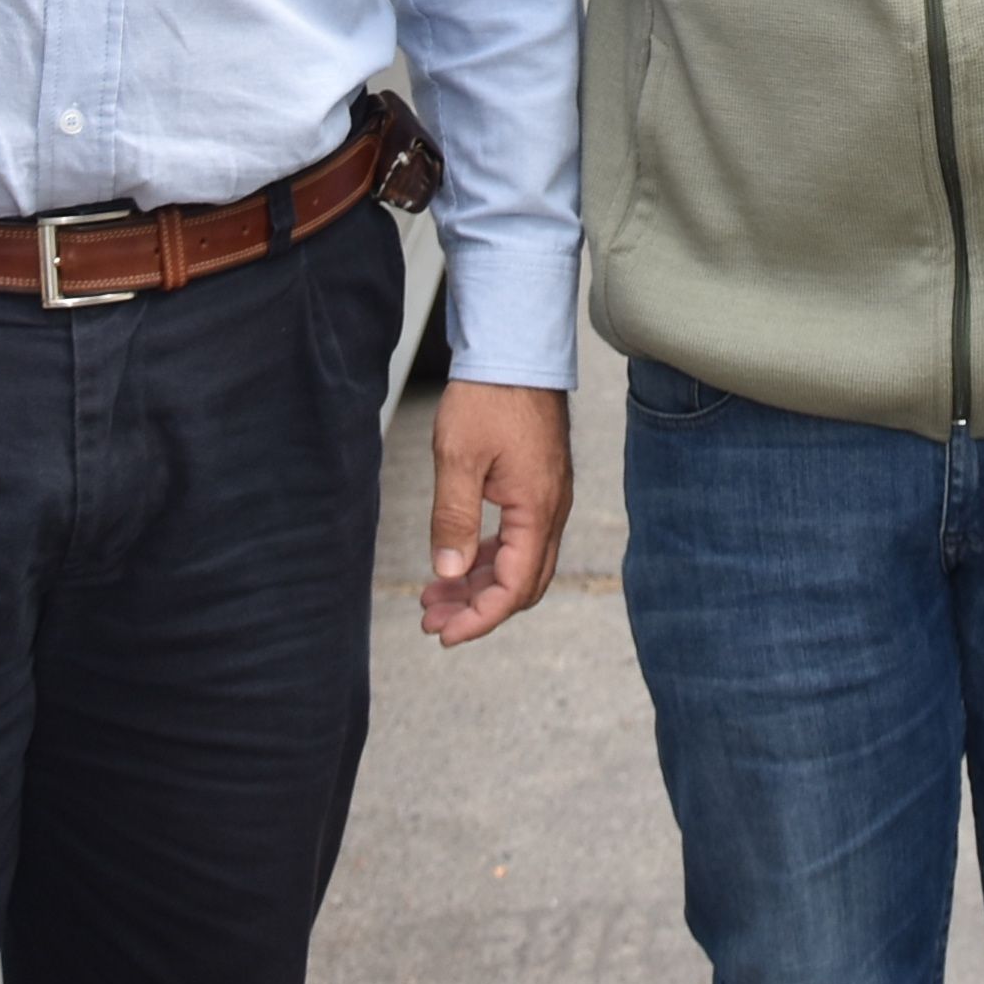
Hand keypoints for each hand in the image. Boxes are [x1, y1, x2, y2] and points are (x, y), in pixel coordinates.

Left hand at [419, 379, 570, 647]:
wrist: (514, 350)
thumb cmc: (489, 397)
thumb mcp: (458, 458)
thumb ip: (453, 519)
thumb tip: (448, 573)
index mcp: (537, 509)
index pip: (514, 587)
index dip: (480, 619)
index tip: (444, 633)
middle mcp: (551, 510)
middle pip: (522, 584)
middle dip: (478, 609)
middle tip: (432, 620)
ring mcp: (547, 499)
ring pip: (520, 563)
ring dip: (480, 585)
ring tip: (435, 596)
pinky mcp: (537, 486)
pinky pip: (518, 539)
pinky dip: (488, 558)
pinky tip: (458, 561)